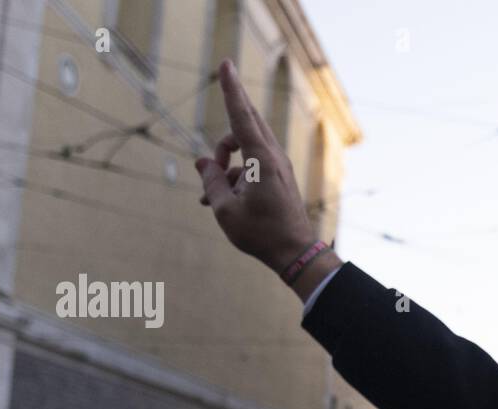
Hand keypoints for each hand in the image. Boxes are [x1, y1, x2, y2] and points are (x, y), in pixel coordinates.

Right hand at [195, 60, 341, 292]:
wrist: (296, 254)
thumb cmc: (261, 234)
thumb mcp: (225, 210)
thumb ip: (211, 181)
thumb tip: (202, 163)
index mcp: (261, 160)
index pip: (241, 116)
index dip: (230, 90)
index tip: (226, 64)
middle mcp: (273, 157)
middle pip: (244, 127)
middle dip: (222, 142)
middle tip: (214, 166)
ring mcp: (278, 166)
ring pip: (244, 149)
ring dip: (224, 165)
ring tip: (211, 195)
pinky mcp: (278, 177)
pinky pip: (250, 165)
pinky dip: (233, 176)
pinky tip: (218, 200)